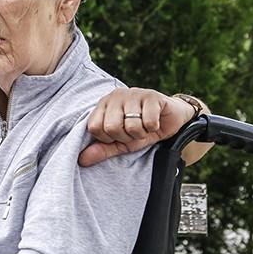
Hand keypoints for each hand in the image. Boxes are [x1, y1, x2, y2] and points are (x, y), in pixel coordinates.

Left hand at [77, 87, 199, 166]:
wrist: (171, 119)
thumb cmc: (142, 129)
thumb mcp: (121, 143)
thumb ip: (102, 150)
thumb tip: (81, 160)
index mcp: (103, 104)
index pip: (95, 128)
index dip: (109, 139)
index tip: (119, 136)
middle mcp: (115, 96)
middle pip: (111, 127)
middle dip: (126, 137)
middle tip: (134, 132)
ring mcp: (133, 93)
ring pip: (131, 126)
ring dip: (141, 133)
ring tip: (145, 126)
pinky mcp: (151, 95)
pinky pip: (148, 122)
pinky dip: (153, 128)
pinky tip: (155, 121)